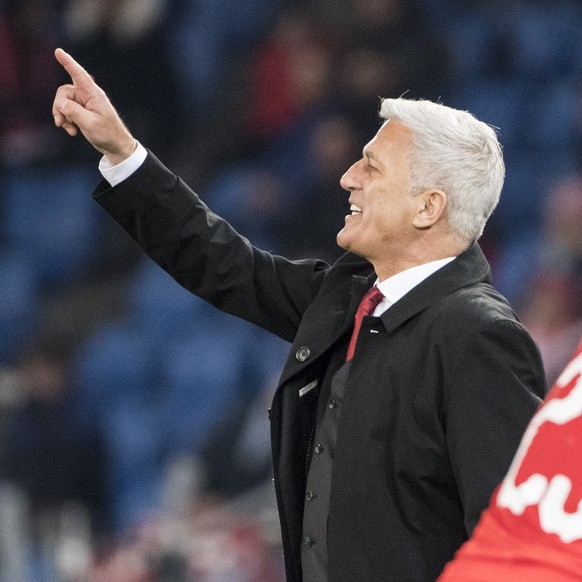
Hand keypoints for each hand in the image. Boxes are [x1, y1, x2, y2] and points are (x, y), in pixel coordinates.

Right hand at [52, 48, 135, 164]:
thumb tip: (59, 103)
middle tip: (59, 122)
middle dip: (58, 107)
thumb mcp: (89, 123)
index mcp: (93, 94)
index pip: (79, 74)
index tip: (58, 51)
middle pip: (64, 92)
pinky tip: (73, 131)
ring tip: (70, 130)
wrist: (116, 146)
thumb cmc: (107, 134)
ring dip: (62, 116)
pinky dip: (66, 121)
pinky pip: (66, 111)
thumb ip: (72, 111)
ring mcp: (84, 103)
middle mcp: (88, 95)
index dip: (68, 62)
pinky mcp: (81, 112)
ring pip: (63, 103)